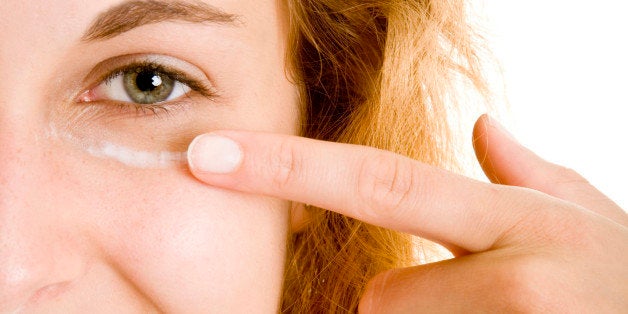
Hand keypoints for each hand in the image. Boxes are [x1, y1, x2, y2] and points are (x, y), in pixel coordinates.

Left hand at [186, 115, 627, 312]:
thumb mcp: (592, 226)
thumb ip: (533, 176)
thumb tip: (484, 126)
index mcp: (522, 225)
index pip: (380, 182)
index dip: (285, 167)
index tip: (207, 155)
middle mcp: (514, 283)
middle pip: (380, 297)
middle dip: (410, 302)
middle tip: (477, 307)